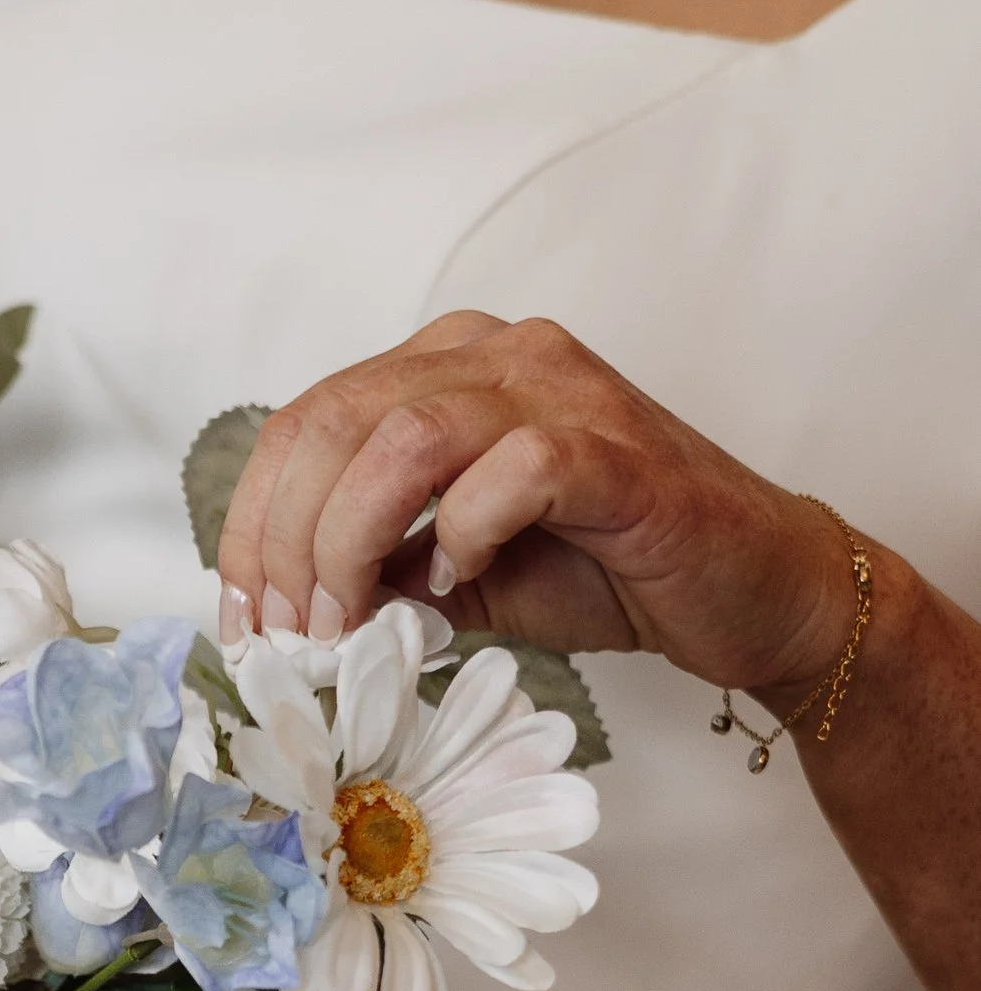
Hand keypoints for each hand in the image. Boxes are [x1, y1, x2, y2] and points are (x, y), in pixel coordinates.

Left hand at [216, 310, 859, 703]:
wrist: (747, 590)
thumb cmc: (605, 570)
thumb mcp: (454, 573)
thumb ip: (373, 567)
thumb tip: (284, 606)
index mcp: (445, 369)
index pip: (306, 421)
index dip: (254, 524)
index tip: (244, 618)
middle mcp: (496, 356)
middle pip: (336, 421)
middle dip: (286, 542)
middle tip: (288, 634)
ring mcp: (558, 391)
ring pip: (403, 436)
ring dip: (352, 542)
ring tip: (352, 621)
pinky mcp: (614, 449)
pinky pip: (509, 470)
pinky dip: (463, 533)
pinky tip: (458, 581)